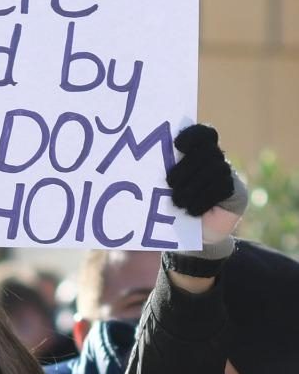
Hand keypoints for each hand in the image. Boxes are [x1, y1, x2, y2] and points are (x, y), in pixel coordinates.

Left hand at [167, 124, 248, 258]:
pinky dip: (204, 199)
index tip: (177, 145)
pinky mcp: (237, 193)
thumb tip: (135, 168)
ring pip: (216, 169)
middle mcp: (216, 161)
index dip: (193, 136)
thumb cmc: (172, 212)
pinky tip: (191, 211)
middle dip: (187, 167)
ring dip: (193, 187)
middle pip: (208, 152)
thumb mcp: (162, 193)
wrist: (193, 239)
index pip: (203, 134)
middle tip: (170, 183)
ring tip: (178, 202)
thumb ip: (158, 178)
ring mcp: (229, 176)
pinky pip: (223, 188)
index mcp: (198, 155)